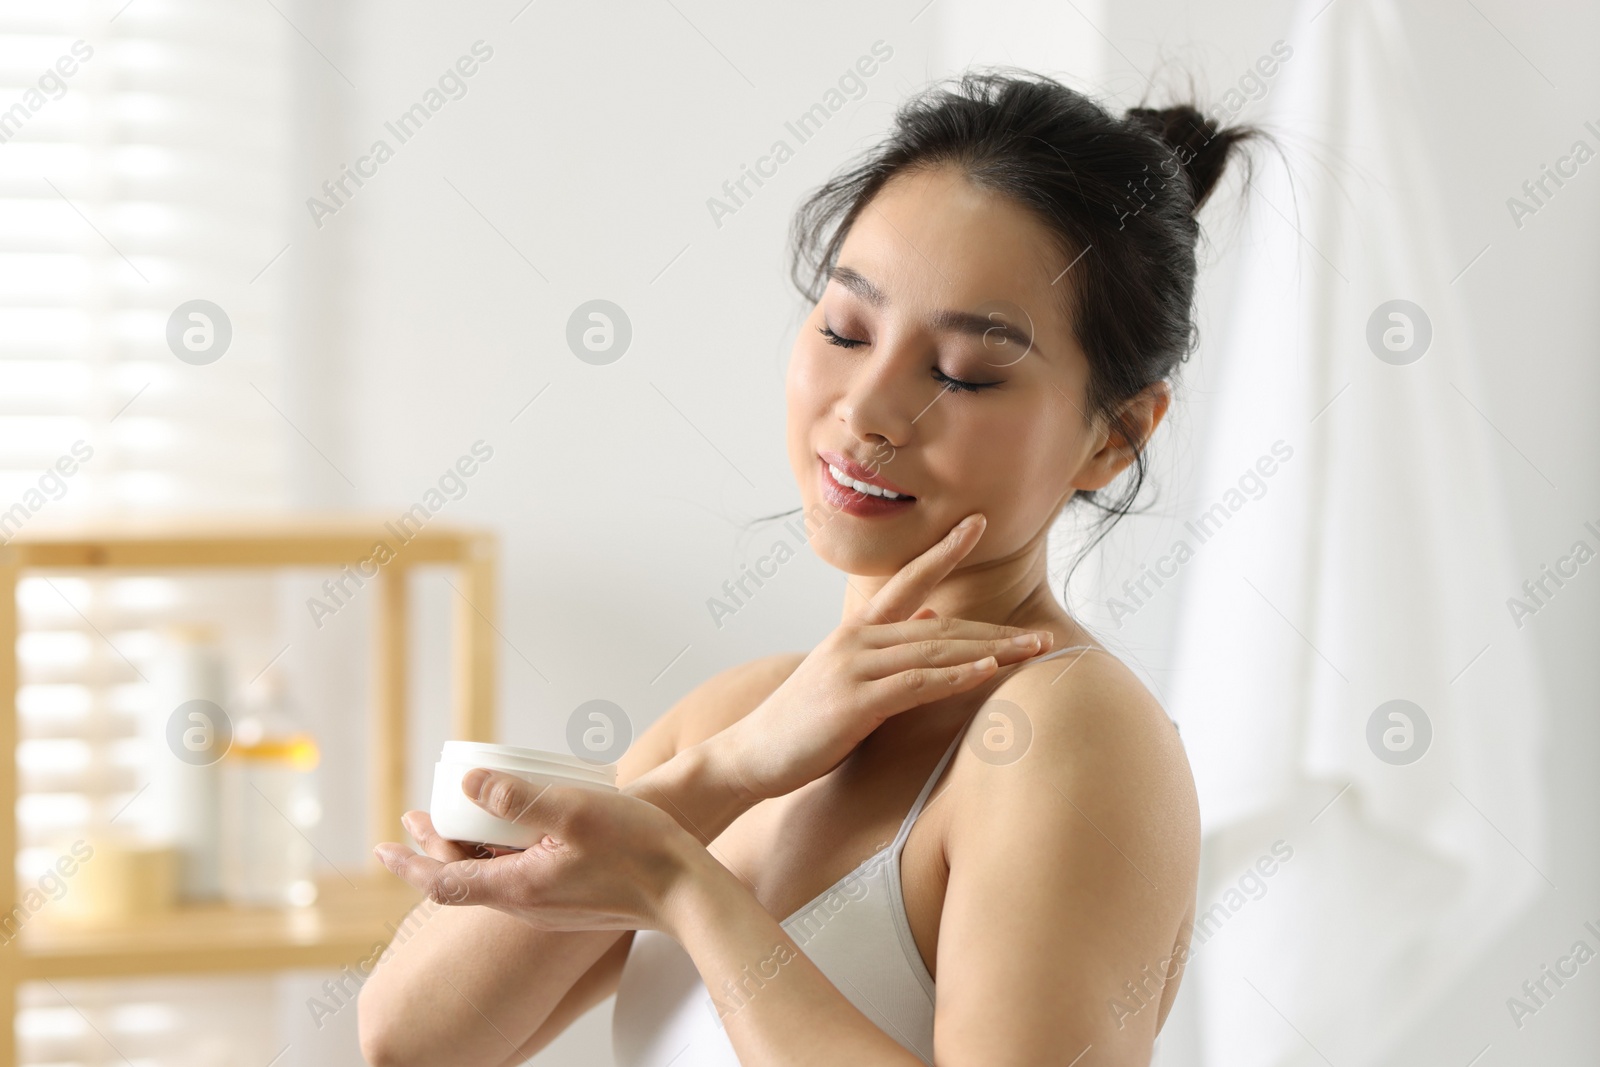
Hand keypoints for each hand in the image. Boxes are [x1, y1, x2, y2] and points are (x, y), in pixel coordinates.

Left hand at [374, 768, 701, 932]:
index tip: (382, 847)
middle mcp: (528, 903)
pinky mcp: (573, 899)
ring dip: (470, 848)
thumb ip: (520, 798)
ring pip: (495, 876)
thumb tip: (470, 783)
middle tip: (413, 820)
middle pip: (464, 878)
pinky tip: (520, 828)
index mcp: (519, 888)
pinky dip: (505, 852)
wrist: (688, 891)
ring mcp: (551, 904)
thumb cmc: (639, 850)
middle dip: (434, 847)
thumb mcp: (575, 812)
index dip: (408, 863)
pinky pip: (523, 875)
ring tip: (462, 816)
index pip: (442, 883)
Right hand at [712, 513, 1054, 801]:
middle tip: (1045, 632)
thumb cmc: (803, 721)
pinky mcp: (854, 701)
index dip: (944, 550)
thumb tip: (931, 617)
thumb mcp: (848, 674)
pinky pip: (915, 684)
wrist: (752, 754)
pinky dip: (955, 676)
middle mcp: (857, 640)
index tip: (979, 522)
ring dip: (991, 651)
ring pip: (935, 650)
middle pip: (941, 626)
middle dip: (996, 630)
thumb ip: (889, 646)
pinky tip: (988, 671)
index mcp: (857, 632)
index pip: (908, 580)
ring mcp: (854, 668)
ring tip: (1034, 650)